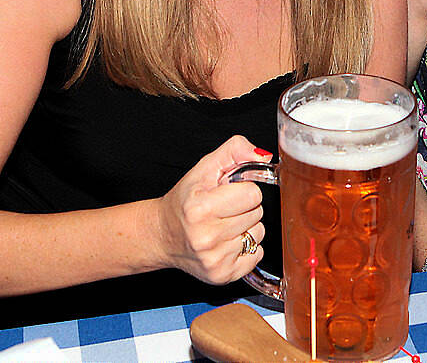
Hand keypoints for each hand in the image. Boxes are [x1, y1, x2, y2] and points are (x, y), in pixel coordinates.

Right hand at [156, 135, 271, 283]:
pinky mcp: (222, 275)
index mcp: (201, 208)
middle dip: (245, 208)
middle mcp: (206, 237)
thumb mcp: (205, 168)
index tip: (228, 193)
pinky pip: (257, 254)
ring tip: (224, 225)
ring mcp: (215, 259)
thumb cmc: (185, 201)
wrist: (163, 235)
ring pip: (259, 234)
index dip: (243, 190)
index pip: (252, 193)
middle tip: (224, 210)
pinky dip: (247, 248)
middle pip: (258, 213)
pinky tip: (227, 242)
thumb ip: (235, 151)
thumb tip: (263, 157)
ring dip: (247, 227)